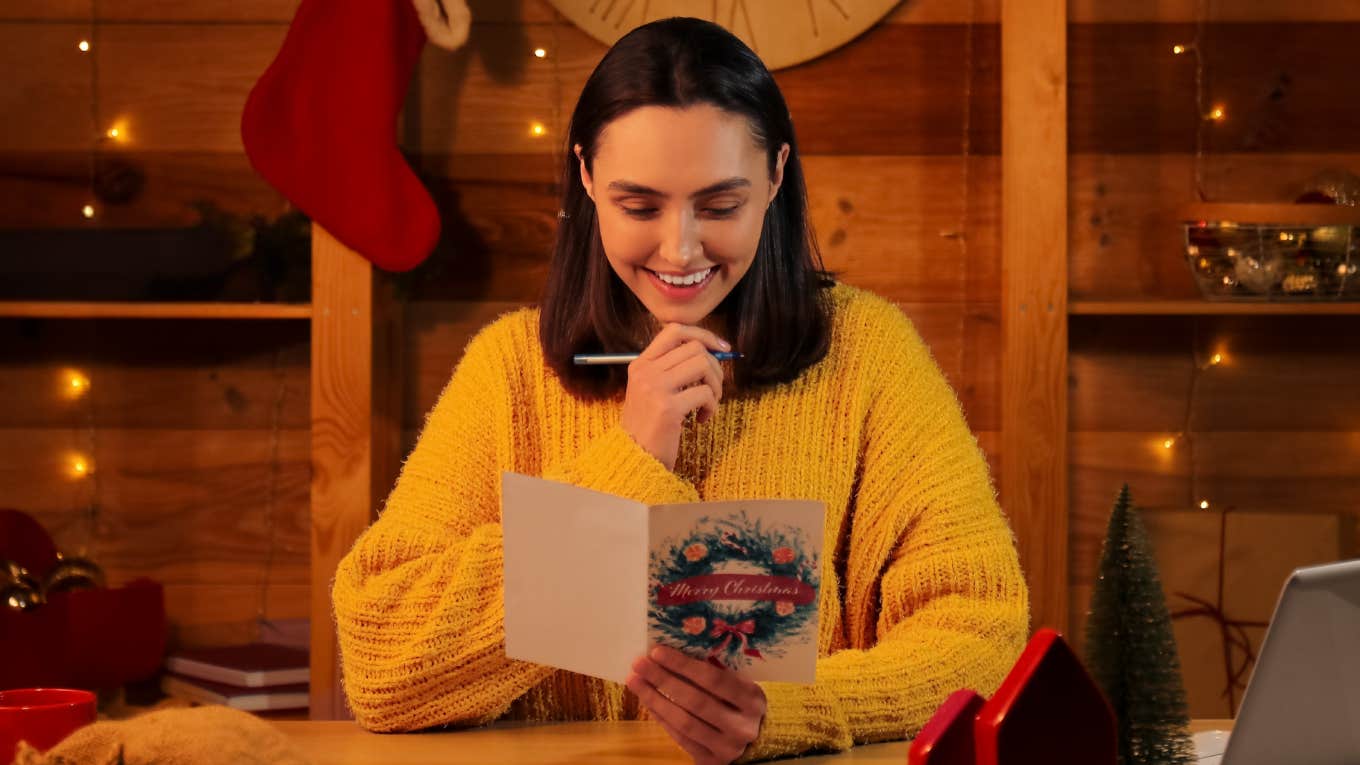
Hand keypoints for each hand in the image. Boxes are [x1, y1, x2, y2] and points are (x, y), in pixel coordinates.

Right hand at [620, 324, 729, 470]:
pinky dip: (712, 406)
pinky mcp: (669, 408)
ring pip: (704, 365)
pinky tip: (701, 419)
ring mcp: (656, 388)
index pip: (675, 330)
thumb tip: (712, 352)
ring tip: (709, 403)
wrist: (634, 459)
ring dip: (716, 385)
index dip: (703, 334)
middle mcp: (646, 371)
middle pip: (695, 348)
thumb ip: (672, 369)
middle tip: (713, 389)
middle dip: (715, 367)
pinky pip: (706, 393)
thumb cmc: (648, 427)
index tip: (721, 348)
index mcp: (640, 364)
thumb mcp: (650, 391)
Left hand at [626, 645, 765, 764]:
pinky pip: (681, 738)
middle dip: (663, 680)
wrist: (756, 741)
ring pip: (684, 722)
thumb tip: (672, 650)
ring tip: (635, 681)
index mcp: (752, 699)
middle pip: (696, 701)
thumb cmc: (740, 703)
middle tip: (639, 664)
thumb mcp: (739, 685)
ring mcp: (727, 748)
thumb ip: (715, 670)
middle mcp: (742, 726)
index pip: (714, 679)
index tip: (657, 651)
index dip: (683, 665)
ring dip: (655, 700)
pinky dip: (662, 717)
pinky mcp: (711, 761)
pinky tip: (648, 701)